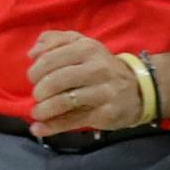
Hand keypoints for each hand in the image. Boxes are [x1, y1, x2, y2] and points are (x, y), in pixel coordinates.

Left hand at [27, 31, 143, 135]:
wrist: (138, 88)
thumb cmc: (99, 65)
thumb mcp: (81, 44)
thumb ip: (53, 41)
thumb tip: (32, 53)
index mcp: (86, 48)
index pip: (49, 59)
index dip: (35, 71)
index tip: (33, 78)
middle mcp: (96, 69)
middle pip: (55, 81)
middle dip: (39, 91)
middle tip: (37, 95)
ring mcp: (103, 92)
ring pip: (63, 102)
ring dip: (43, 109)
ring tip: (37, 112)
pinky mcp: (105, 113)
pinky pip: (73, 120)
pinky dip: (52, 126)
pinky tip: (38, 128)